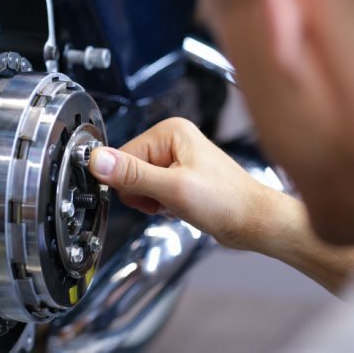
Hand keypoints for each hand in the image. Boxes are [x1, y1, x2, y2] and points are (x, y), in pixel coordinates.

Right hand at [89, 118, 353, 293]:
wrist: (255, 222)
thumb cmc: (227, 202)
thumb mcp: (173, 189)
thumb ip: (132, 175)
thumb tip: (98, 160)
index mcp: (170, 132)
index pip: (122, 156)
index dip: (130, 182)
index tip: (151, 193)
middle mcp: (173, 140)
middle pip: (129, 170)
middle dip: (143, 193)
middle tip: (169, 199)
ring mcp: (178, 159)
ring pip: (140, 184)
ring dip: (153, 201)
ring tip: (178, 203)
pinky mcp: (181, 176)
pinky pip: (153, 192)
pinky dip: (162, 204)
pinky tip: (181, 207)